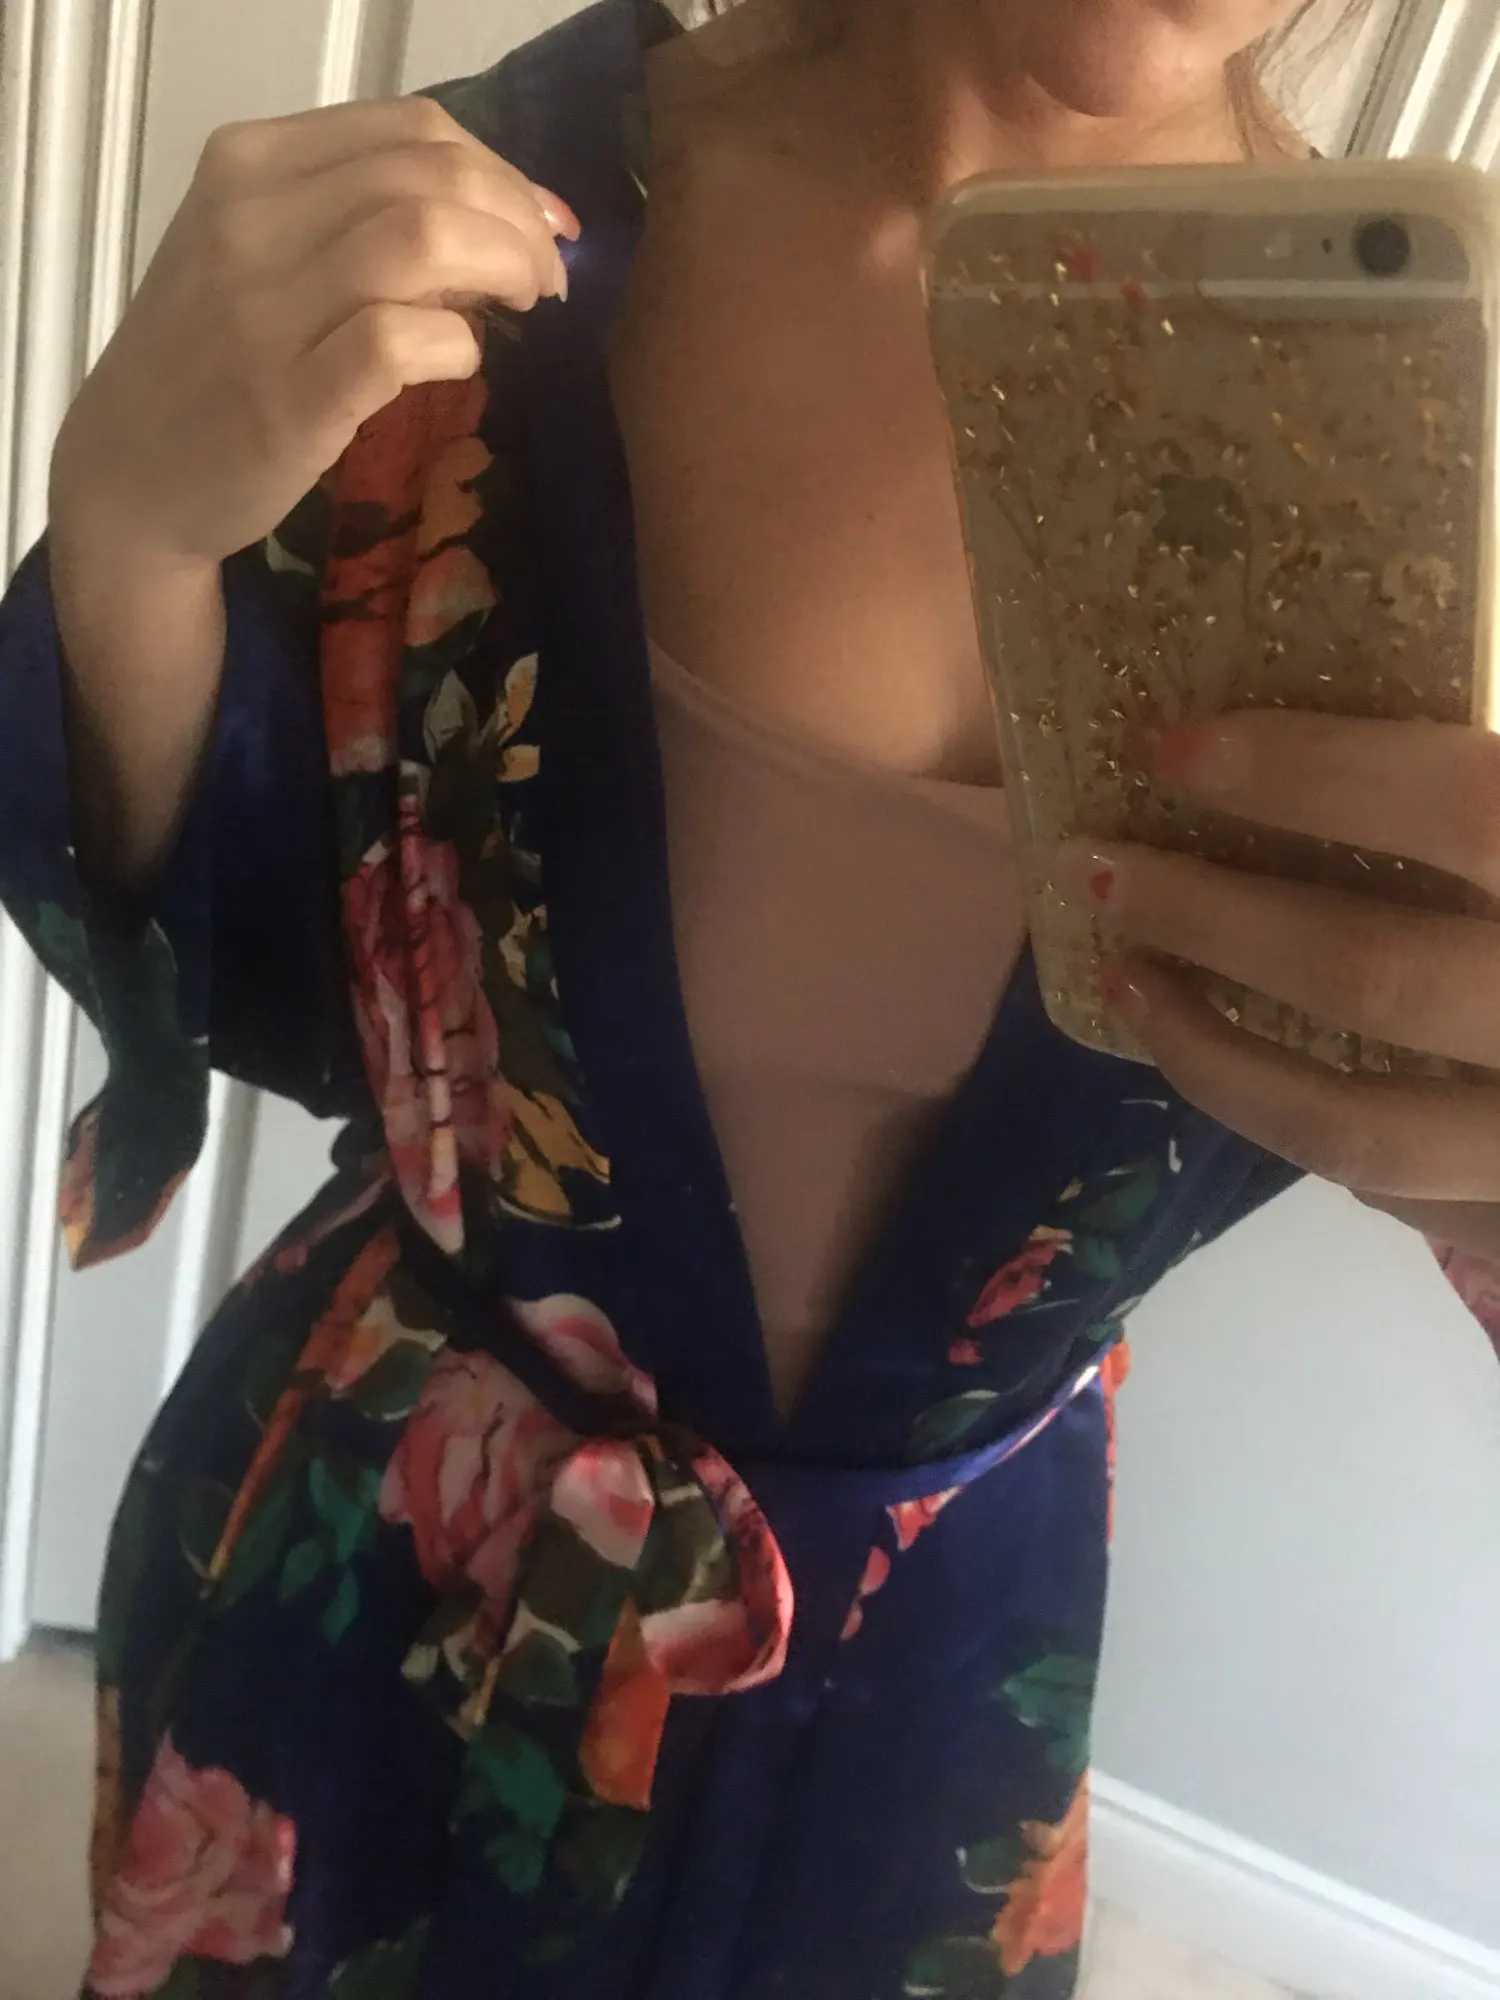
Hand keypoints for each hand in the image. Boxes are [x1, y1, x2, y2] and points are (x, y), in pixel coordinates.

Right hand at [52, 95, 578, 565]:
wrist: (132, 476)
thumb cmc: (213, 363)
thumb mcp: (261, 256)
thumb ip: (357, 221)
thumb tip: (491, 221)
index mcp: (248, 164)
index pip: (411, 129)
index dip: (501, 171)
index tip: (539, 223)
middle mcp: (249, 220)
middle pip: (430, 177)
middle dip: (518, 221)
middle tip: (546, 277)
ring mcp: (263, 312)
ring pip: (422, 239)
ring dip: (504, 268)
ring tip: (525, 307)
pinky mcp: (288, 401)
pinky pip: (402, 340)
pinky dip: (459, 344)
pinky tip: (463, 361)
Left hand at [1051, 709, 1499, 1254]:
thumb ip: (1475, 801)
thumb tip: (1339, 691)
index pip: (1455, 812)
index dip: (1309, 772)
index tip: (1173, 748)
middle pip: (1371, 976)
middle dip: (1209, 918)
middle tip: (1094, 870)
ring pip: (1353, 1127)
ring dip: (1212, 1056)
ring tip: (1126, 985)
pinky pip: (1392, 1191)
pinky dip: (1294, 1122)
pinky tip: (1234, 1064)